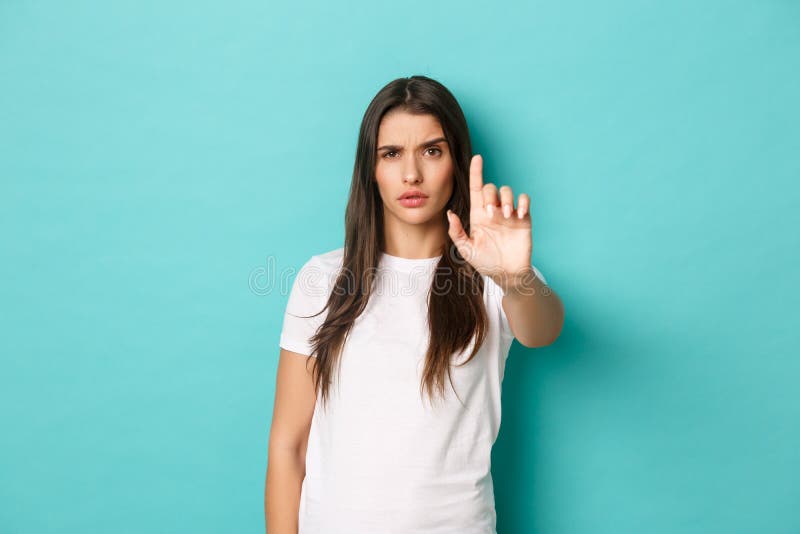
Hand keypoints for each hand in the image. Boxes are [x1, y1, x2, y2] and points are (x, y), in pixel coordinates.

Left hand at [446, 154, 534, 290]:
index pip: (476, 189)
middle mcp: (493, 211)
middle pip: (491, 188)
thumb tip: (450, 214)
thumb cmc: (486, 262)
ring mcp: (509, 214)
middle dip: (491, 195)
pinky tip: (520, 214)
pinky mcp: (523, 218)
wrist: (507, 274)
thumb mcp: (467, 250)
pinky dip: (523, 202)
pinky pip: (524, 200)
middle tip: (491, 214)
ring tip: (505, 216)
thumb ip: (457, 233)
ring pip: (507, 191)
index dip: (476, 173)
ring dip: (505, 200)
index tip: (477, 158)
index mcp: (478, 215)